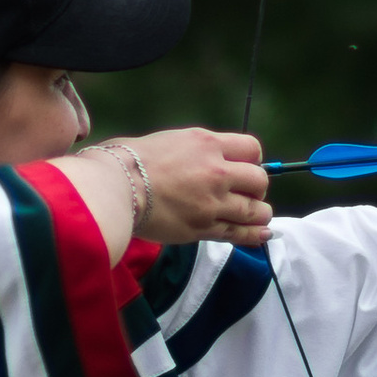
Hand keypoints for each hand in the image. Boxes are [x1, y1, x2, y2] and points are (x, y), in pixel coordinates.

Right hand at [135, 128, 272, 248]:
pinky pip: (240, 233)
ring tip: (251, 215)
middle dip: (256, 187)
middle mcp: (215, 171)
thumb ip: (198, 150)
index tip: (244, 167)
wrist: (114, 187)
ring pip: (256, 210)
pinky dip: (255, 235)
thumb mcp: (171, 141)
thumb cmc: (130, 161)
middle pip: (259, 180)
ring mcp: (212, 202)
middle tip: (243, 193)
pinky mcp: (204, 228)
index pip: (252, 148)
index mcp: (207, 144)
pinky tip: (263, 234)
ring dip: (257, 213)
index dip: (253, 159)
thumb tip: (211, 158)